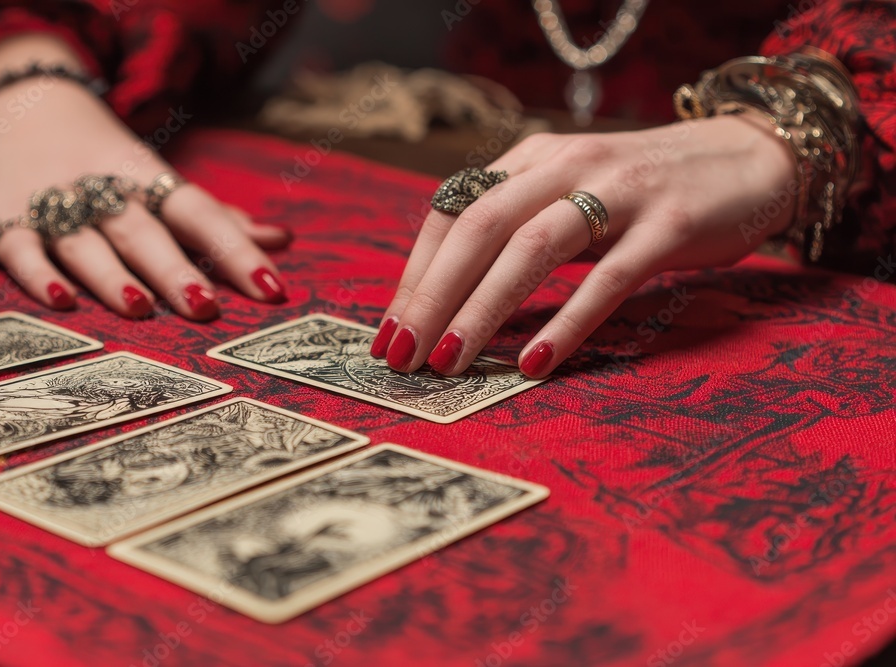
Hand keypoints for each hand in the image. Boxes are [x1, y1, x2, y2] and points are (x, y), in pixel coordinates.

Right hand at [0, 35, 289, 318]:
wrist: (28, 106)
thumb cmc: (113, 163)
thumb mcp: (165, 182)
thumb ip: (220, 219)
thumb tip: (282, 241)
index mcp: (152, 180)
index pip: (201, 214)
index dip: (236, 250)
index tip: (272, 288)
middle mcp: (107, 191)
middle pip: (144, 232)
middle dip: (174, 269)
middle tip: (204, 307)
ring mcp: (56, 204)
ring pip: (86, 243)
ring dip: (112, 276)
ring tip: (140, 309)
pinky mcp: (8, 219)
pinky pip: (20, 248)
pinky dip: (37, 274)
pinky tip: (59, 300)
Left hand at [373, 115, 796, 376]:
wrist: (748, 158)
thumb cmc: (643, 190)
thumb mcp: (570, 193)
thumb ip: (518, 226)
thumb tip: (450, 294)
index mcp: (533, 158)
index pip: (453, 209)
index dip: (416, 272)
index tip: (391, 328)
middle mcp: (567, 164)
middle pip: (479, 228)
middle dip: (432, 296)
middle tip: (401, 355)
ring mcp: (619, 192)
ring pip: (530, 251)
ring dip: (481, 311)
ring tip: (449, 362)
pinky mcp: (667, 226)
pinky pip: (607, 280)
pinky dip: (567, 323)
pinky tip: (537, 363)